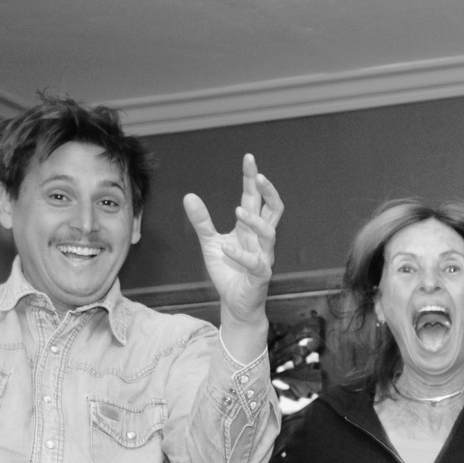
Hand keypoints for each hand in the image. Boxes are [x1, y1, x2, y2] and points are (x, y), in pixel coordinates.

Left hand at [182, 154, 283, 335]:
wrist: (235, 304)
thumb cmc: (228, 272)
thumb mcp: (209, 243)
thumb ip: (202, 221)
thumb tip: (189, 195)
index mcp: (250, 228)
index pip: (254, 198)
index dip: (252, 179)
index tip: (249, 158)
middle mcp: (260, 239)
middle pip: (274, 210)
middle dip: (269, 192)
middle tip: (259, 176)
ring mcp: (263, 256)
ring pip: (270, 233)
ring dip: (256, 221)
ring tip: (238, 211)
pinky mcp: (261, 276)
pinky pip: (256, 263)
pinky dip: (241, 255)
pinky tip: (226, 247)